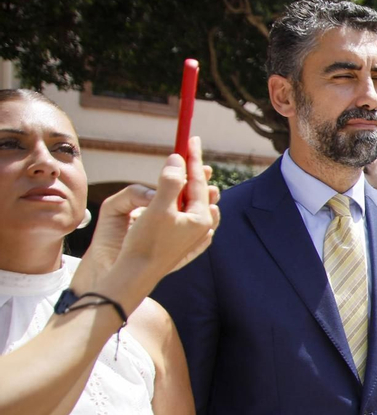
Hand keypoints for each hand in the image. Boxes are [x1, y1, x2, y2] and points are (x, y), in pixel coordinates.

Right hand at [80, 139, 219, 293]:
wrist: (136, 276)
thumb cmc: (146, 243)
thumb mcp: (158, 208)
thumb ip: (170, 182)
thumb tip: (178, 159)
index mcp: (201, 217)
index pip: (198, 180)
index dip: (193, 158)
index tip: (192, 138)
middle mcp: (203, 228)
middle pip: (202, 193)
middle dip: (197, 173)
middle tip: (195, 154)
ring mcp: (196, 239)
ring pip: (201, 207)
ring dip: (196, 191)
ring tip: (199, 177)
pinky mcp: (185, 247)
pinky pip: (195, 223)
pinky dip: (193, 209)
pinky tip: (194, 208)